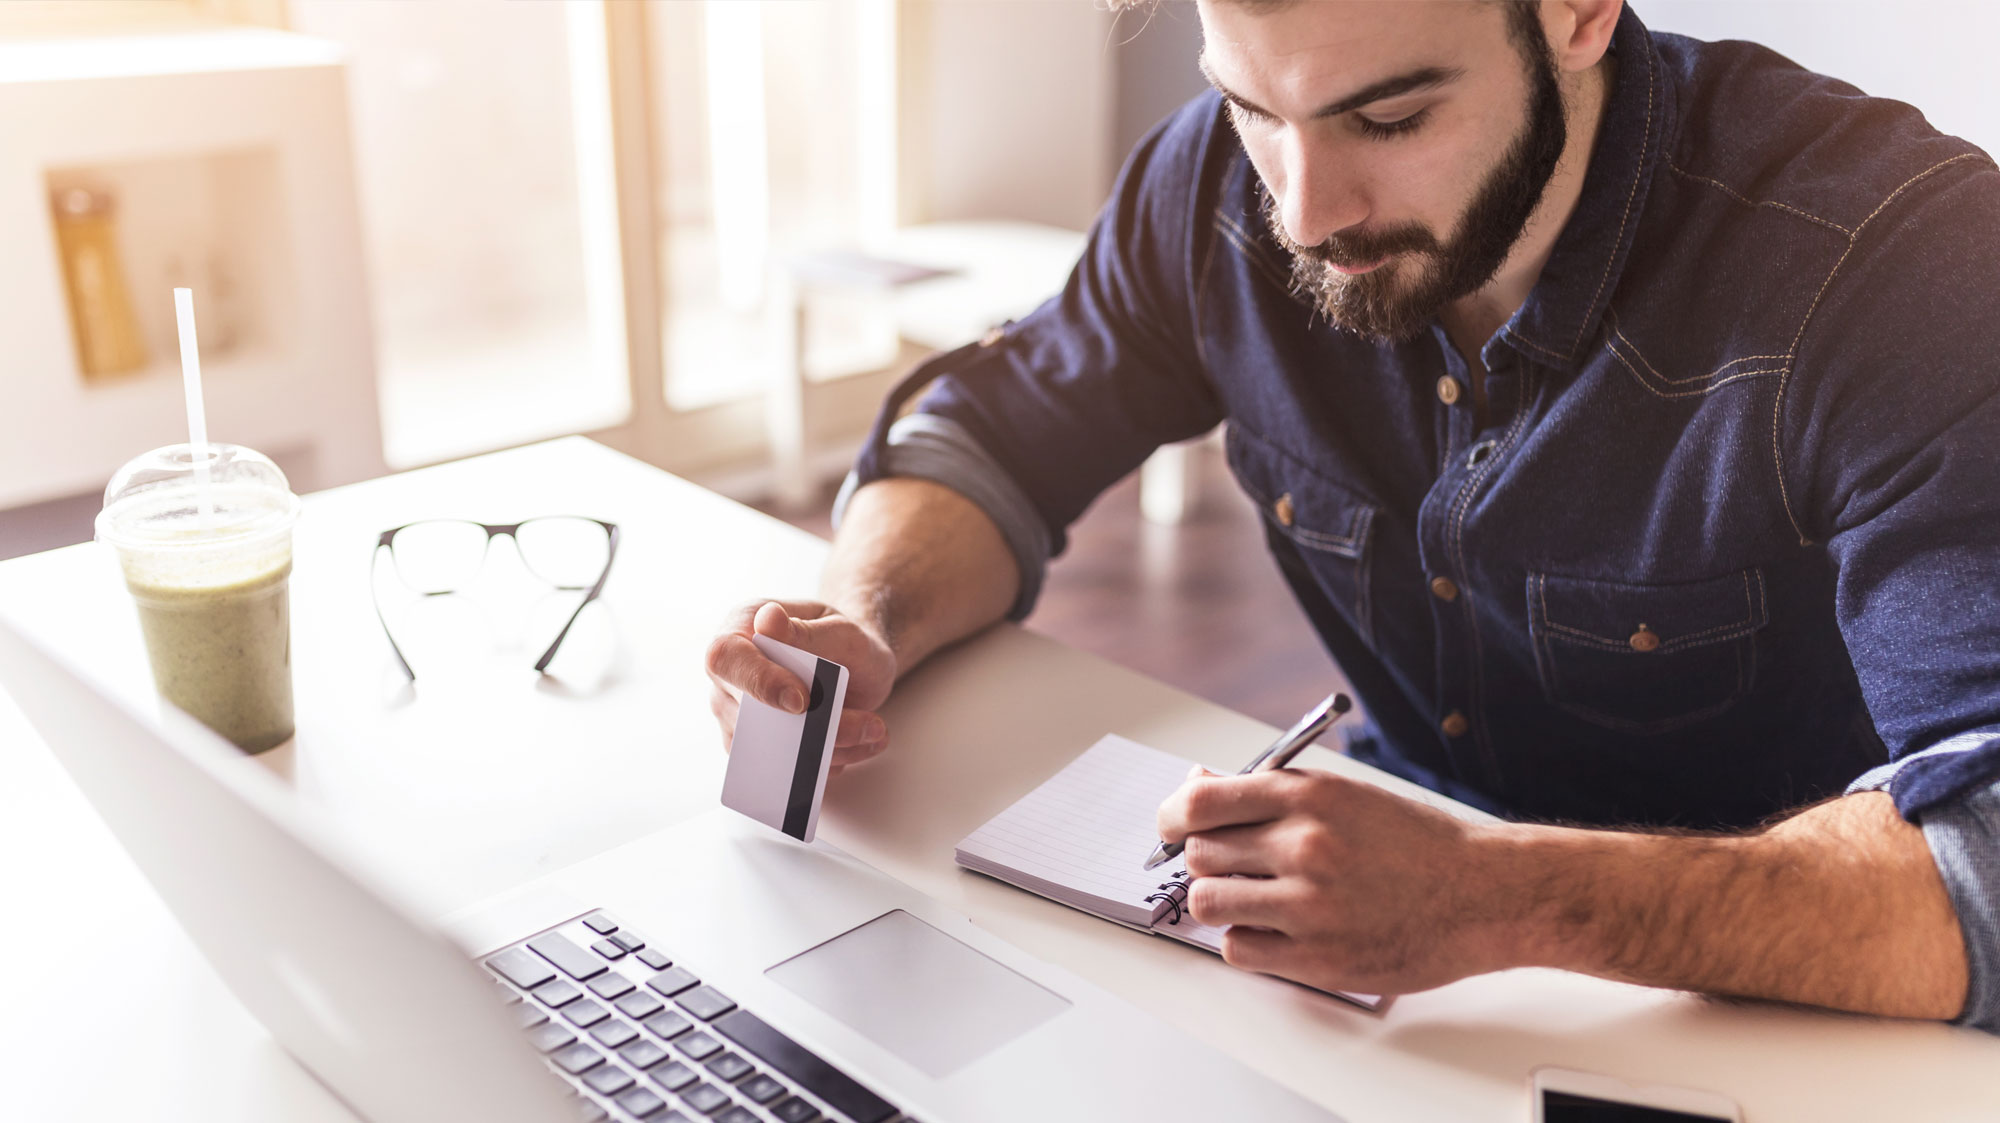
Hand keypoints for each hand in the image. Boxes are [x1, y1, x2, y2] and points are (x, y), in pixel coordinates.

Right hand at [703, 600, 897, 772]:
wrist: (857, 666)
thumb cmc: (842, 641)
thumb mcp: (839, 628)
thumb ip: (806, 630)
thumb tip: (767, 620)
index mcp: (740, 630)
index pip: (727, 658)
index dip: (758, 682)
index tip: (800, 701)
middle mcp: (731, 677)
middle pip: (750, 714)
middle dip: (815, 727)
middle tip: (868, 724)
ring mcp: (739, 716)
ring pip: (772, 749)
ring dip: (830, 747)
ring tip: (874, 730)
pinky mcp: (758, 748)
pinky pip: (787, 768)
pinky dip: (829, 761)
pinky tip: (861, 742)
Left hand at [1155, 766, 1515, 995]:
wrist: (1482, 894)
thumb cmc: (1416, 844)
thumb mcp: (1344, 796)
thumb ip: (1271, 794)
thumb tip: (1197, 786)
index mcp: (1308, 797)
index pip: (1199, 803)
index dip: (1172, 817)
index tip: (1171, 827)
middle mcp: (1303, 846)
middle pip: (1199, 854)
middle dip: (1207, 860)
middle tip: (1233, 866)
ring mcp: (1308, 905)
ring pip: (1209, 902)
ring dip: (1220, 901)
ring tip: (1251, 900)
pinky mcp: (1318, 957)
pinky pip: (1239, 950)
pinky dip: (1244, 941)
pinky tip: (1273, 931)